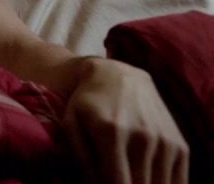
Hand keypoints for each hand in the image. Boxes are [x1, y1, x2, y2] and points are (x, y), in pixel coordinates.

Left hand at [63, 57, 188, 183]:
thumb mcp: (71, 123)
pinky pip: (179, 180)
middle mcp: (142, 138)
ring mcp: (164, 141)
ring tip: (128, 176)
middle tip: (115, 178)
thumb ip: (81, 157)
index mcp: (111, 133)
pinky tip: (148, 179)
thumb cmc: (88, 102)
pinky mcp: (179, 144)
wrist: (119, 76)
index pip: (117, 183)